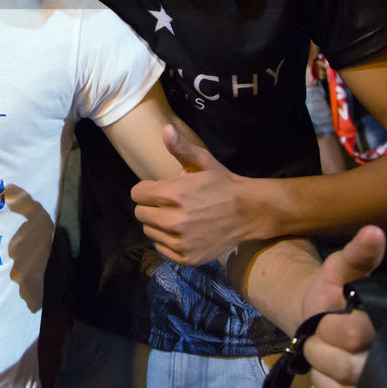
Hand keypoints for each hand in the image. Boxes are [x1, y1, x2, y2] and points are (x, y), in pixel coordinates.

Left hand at [130, 126, 251, 264]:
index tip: (158, 189)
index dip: (147, 189)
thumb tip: (166, 130)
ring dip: (158, 224)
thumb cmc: (223, 184)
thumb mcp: (203, 161)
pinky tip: (182, 232)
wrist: (249, 212)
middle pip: (140, 213)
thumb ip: (181, 148)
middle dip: (150, 205)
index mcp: (174, 194)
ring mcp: (180, 242)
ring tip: (176, 217)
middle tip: (168, 203)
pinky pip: (161, 249)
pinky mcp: (187, 258)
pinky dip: (167, 241)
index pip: (137, 194)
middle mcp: (174, 220)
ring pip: (149, 232)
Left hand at [294, 226, 385, 387]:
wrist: (320, 319)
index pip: (354, 333)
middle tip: (318, 332)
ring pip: (343, 379)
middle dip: (322, 345)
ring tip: (321, 347)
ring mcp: (377, 373)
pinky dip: (325, 382)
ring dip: (322, 364)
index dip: (331, 326)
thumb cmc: (333, 291)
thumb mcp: (339, 268)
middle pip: (349, 363)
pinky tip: (325, 369)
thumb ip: (357, 254)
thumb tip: (373, 231)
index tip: (325, 316)